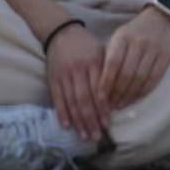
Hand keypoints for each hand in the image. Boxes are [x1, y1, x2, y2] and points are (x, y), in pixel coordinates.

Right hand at [45, 22, 110, 140]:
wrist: (62, 33)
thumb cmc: (87, 46)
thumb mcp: (101, 53)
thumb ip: (108, 72)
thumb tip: (116, 97)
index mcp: (94, 63)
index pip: (99, 90)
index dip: (103, 108)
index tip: (108, 123)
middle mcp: (78, 70)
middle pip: (85, 99)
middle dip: (91, 120)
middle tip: (97, 136)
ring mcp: (64, 75)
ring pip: (72, 102)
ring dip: (78, 121)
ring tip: (84, 135)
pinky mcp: (53, 79)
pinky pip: (58, 98)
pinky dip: (62, 113)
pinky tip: (67, 125)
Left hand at [101, 7, 169, 108]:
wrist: (160, 20)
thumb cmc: (132, 34)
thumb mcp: (117, 40)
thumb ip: (109, 59)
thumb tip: (99, 88)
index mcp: (123, 37)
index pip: (112, 64)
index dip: (106, 83)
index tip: (100, 98)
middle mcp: (139, 43)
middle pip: (127, 74)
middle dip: (117, 93)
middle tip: (110, 106)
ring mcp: (154, 49)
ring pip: (141, 79)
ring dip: (129, 95)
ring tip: (120, 105)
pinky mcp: (166, 56)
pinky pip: (154, 79)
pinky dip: (143, 92)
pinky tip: (135, 99)